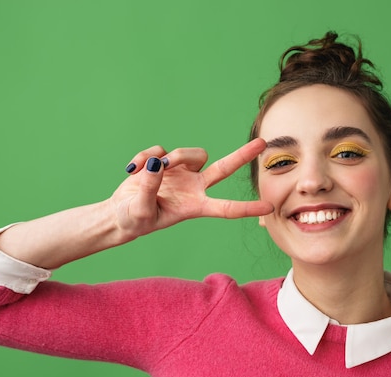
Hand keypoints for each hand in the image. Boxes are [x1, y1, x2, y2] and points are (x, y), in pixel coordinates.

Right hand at [110, 139, 273, 239]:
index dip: (247, 209)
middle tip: (262, 142)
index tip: (269, 208)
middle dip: (243, 155)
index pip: (226, 208)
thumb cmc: (133, 220)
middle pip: (224, 168)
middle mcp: (194, 187)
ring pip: (189, 153)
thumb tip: (158, 165)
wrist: (120, 212)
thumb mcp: (140, 211)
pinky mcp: (166, 162)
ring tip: (150, 169)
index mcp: (195, 206)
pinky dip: (145, 157)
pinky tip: (134, 170)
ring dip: (173, 156)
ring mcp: (182, 173)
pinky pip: (160, 150)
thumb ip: (149, 189)